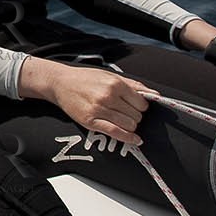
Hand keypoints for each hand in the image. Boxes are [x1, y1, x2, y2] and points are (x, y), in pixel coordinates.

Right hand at [23, 60, 149, 145]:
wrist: (60, 82)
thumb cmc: (85, 78)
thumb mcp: (110, 76)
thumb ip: (134, 85)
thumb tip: (155, 95)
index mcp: (115, 84)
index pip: (141, 103)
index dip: (141, 106)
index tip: (135, 106)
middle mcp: (108, 97)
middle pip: (136, 116)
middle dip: (135, 116)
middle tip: (125, 112)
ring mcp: (98, 110)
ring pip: (129, 125)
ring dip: (130, 125)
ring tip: (121, 120)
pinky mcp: (90, 121)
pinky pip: (116, 133)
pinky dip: (128, 138)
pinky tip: (135, 140)